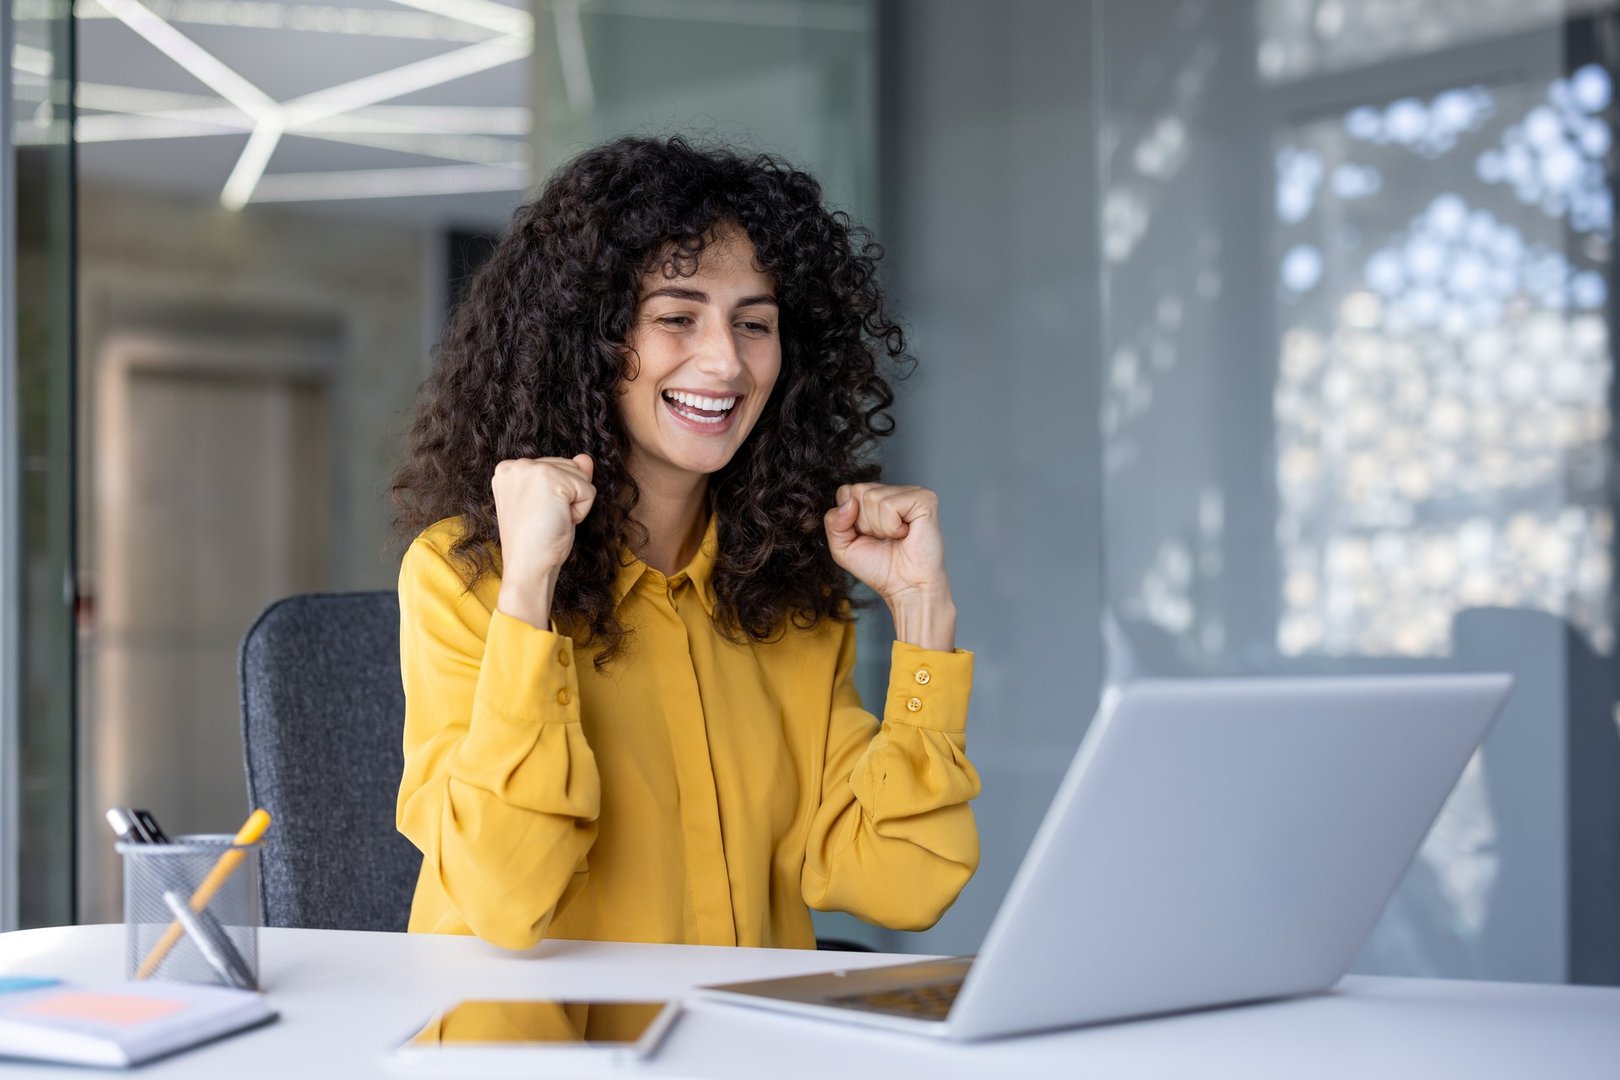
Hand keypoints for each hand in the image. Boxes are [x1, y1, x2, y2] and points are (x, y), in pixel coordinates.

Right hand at [493, 454, 594, 628]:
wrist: (528, 566)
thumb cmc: (535, 541)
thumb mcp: (551, 502)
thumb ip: (567, 475)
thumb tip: (585, 458)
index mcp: (508, 469)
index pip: (554, 467)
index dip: (556, 495)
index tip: (537, 514)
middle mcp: (516, 464)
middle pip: (568, 467)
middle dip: (567, 496)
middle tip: (545, 519)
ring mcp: (532, 469)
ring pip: (580, 477)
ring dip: (574, 503)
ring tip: (550, 520)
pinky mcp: (550, 478)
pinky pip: (588, 490)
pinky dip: (581, 511)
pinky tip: (559, 521)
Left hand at [824, 483, 956, 650]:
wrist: (907, 587)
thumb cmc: (881, 568)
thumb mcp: (842, 547)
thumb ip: (833, 523)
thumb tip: (849, 503)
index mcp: (876, 497)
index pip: (845, 491)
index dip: (849, 519)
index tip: (867, 536)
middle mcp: (893, 491)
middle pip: (857, 491)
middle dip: (864, 523)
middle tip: (883, 538)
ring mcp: (910, 492)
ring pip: (872, 497)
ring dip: (879, 527)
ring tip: (895, 537)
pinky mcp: (924, 499)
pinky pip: (890, 505)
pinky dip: (892, 526)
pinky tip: (905, 533)